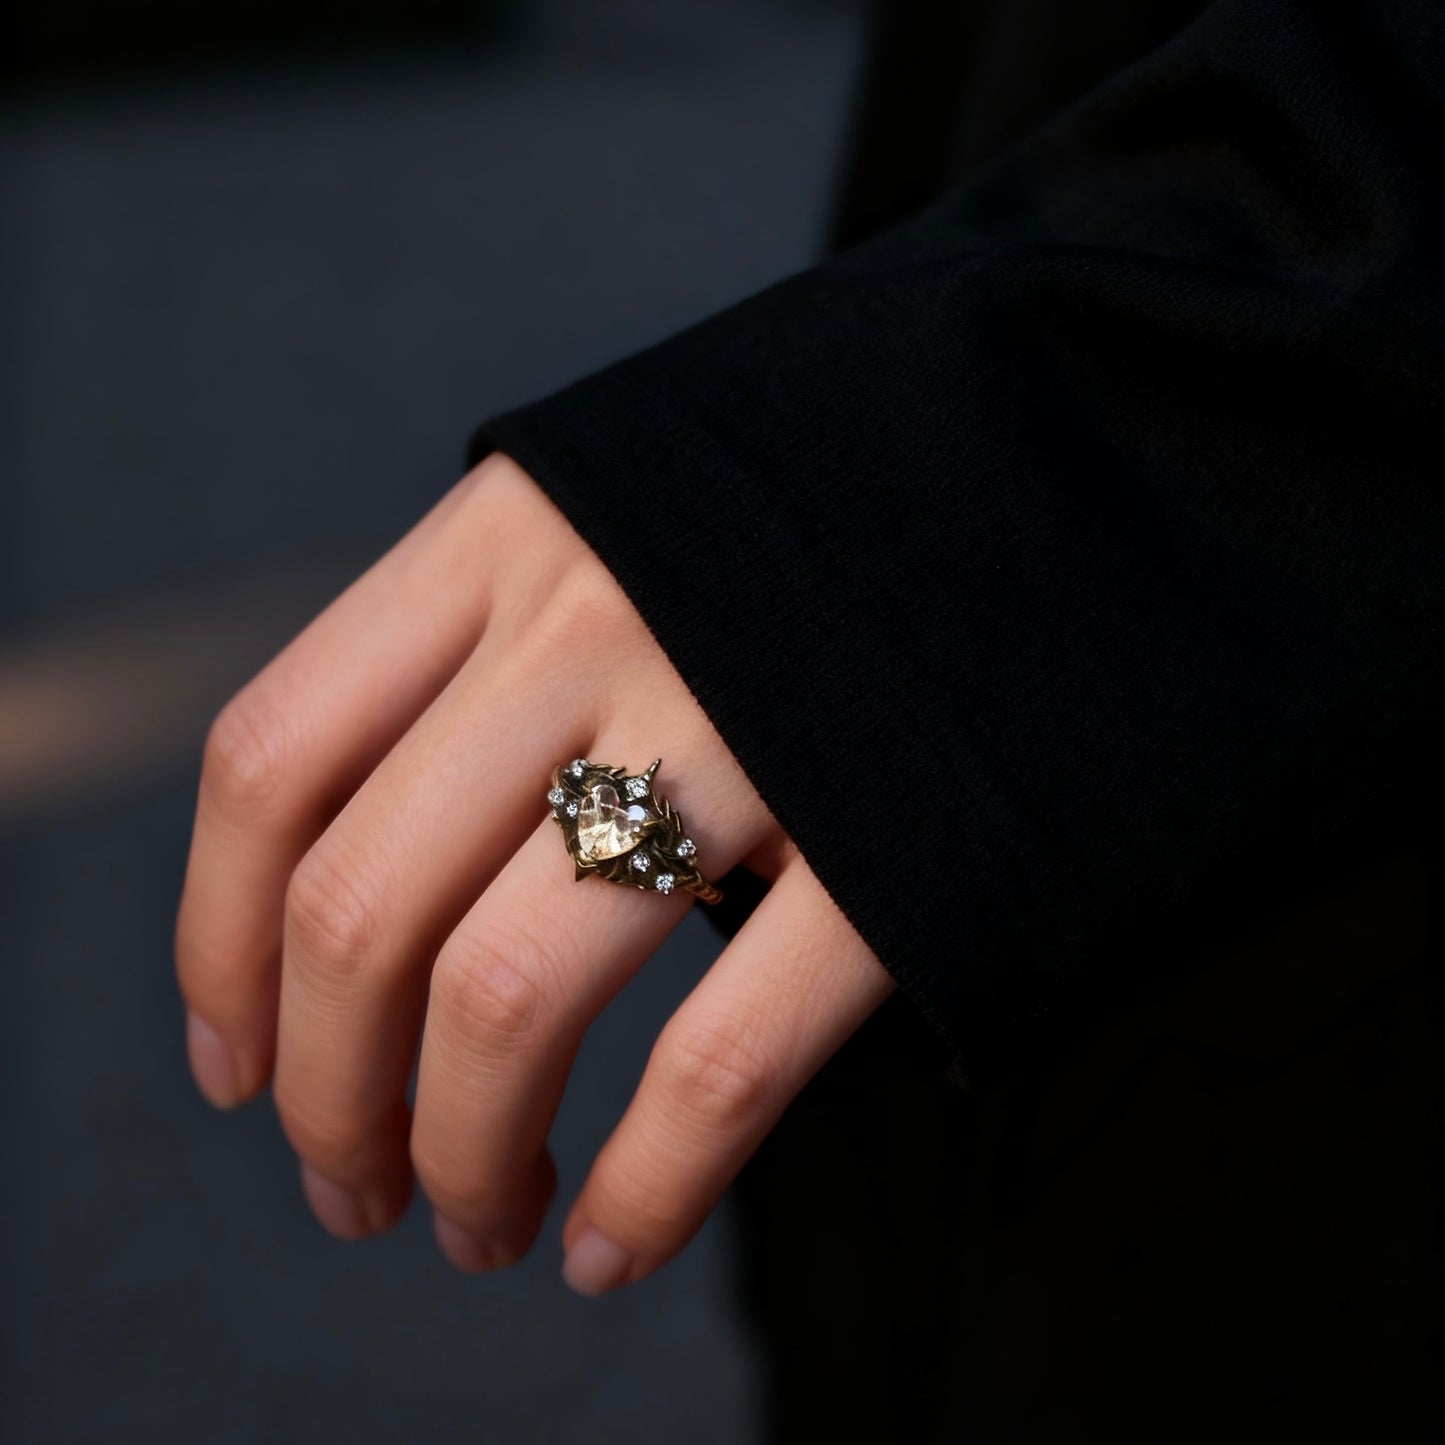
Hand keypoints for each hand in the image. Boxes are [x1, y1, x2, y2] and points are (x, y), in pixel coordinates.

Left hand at [174, 452, 895, 1293]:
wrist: (1067, 449)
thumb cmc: (821, 519)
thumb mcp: (622, 523)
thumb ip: (495, 647)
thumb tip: (365, 884)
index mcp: (510, 535)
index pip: (273, 763)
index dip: (217, 950)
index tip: (237, 1073)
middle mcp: (595, 618)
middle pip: (362, 909)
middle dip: (331, 1098)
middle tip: (358, 1190)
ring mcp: (739, 720)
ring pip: (508, 996)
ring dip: (461, 1156)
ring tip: (480, 1226)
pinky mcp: (886, 833)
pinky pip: (723, 1055)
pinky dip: (645, 1189)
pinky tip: (610, 1250)